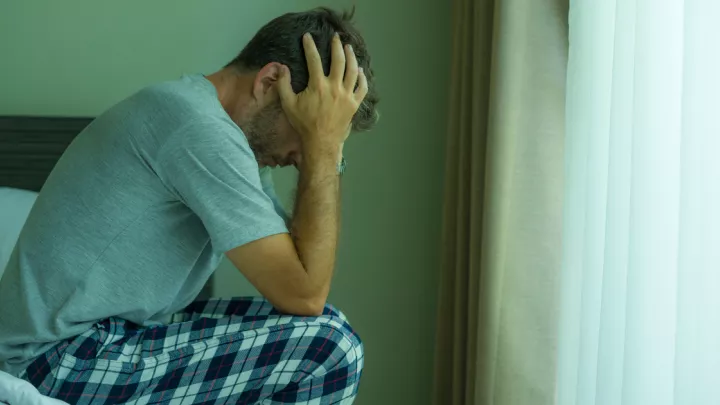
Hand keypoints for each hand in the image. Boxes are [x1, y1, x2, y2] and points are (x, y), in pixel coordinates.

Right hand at [277, 33, 367, 153]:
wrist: (321, 142)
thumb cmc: (304, 123)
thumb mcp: (288, 104)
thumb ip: (283, 85)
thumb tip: (282, 68)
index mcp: (318, 85)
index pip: (314, 60)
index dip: (310, 46)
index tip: (308, 37)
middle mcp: (335, 87)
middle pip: (339, 60)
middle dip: (336, 46)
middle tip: (335, 38)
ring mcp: (347, 96)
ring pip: (353, 71)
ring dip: (351, 57)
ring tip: (348, 48)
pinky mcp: (354, 104)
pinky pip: (362, 88)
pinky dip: (362, 78)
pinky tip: (360, 70)